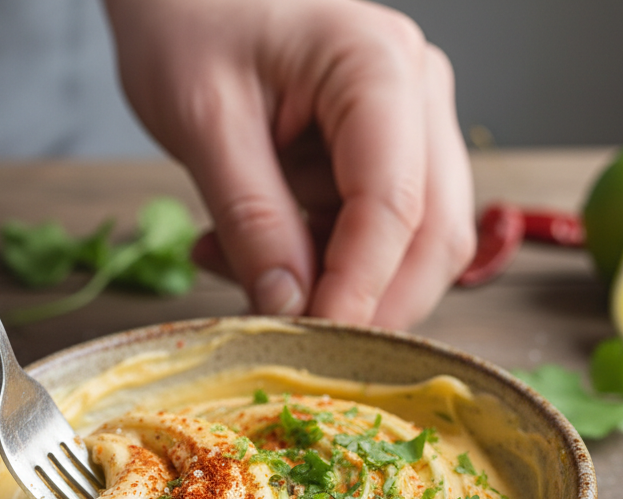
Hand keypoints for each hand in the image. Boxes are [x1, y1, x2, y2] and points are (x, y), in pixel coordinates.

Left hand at [105, 0, 474, 327]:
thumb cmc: (189, 20)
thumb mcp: (203, 122)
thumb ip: (251, 220)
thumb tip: (291, 310)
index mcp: (378, 66)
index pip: (395, 204)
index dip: (359, 289)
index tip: (313, 342)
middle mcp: (417, 93)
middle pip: (433, 234)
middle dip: (370, 303)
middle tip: (294, 339)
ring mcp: (411, 124)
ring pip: (414, 244)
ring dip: (337, 285)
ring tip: (236, 268)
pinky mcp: (387, 154)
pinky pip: (376, 234)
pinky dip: (322, 264)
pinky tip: (252, 252)